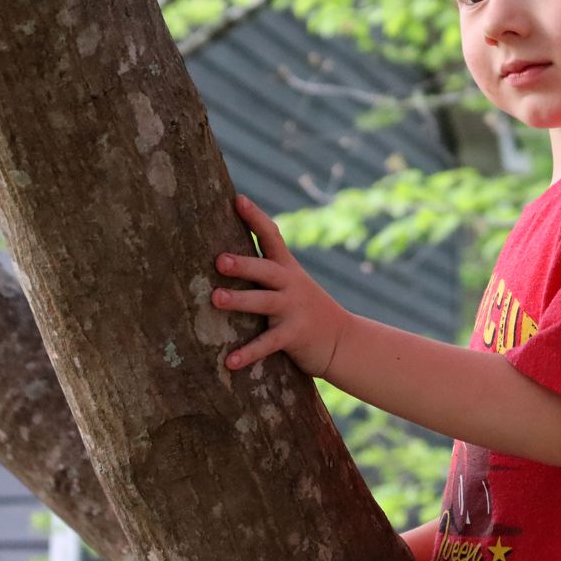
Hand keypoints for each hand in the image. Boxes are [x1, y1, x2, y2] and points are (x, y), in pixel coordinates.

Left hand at [211, 194, 348, 375]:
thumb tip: (225, 254)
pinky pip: (269, 343)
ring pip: (264, 302)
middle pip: (265, 269)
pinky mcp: (295, 335)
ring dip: (239, 300)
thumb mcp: (291, 284)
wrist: (344, 339)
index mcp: (288, 268)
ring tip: (216, 299)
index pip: (271, 236)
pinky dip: (249, 353)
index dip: (255, 218)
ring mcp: (294, 309)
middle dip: (243, 264)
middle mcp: (291, 284)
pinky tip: (230, 361)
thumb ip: (266, 272)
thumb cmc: (306, 309)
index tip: (237, 199)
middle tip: (219, 260)